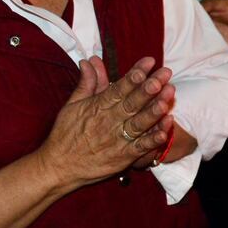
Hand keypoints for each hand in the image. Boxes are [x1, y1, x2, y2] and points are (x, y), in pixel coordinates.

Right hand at [38, 56, 174, 190]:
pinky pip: (140, 148)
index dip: (135, 74)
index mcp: (98, 106)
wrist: (58, 167)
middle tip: (165, 74)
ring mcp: (117, 140)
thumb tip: (90, 60)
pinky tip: (165, 130)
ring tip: (168, 96)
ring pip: (139, 123)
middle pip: (133, 102)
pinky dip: (152, 140)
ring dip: (154, 110)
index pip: (119, 87)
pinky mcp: (122, 158)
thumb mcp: (73, 104)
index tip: (149, 62)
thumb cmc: (65, 134)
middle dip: (150, 87)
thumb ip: (87, 83)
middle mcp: (109, 121)